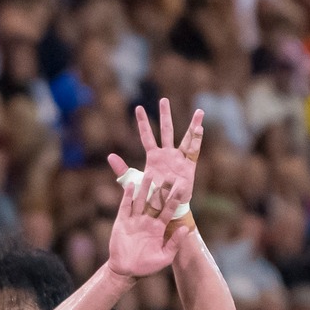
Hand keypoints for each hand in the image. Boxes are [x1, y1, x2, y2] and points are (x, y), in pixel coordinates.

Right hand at [106, 167, 183, 280]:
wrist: (126, 271)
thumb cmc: (146, 267)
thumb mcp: (164, 257)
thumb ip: (174, 243)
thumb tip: (186, 228)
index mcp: (159, 228)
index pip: (169, 210)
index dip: (175, 199)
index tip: (182, 187)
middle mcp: (148, 221)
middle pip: (156, 201)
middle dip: (162, 189)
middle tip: (169, 175)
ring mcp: (135, 220)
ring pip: (141, 200)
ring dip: (145, 188)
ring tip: (149, 173)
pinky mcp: (122, 222)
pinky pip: (125, 206)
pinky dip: (128, 196)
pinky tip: (131, 185)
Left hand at [107, 99, 203, 219]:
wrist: (163, 209)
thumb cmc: (148, 197)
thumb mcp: (134, 181)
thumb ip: (122, 169)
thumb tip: (110, 156)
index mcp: (153, 156)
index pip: (147, 136)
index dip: (142, 122)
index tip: (138, 108)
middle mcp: (167, 154)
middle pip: (167, 130)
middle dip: (165, 115)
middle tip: (164, 100)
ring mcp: (178, 159)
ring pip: (186, 138)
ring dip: (192, 125)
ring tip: (199, 111)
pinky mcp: (188, 167)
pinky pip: (193, 152)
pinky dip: (197, 140)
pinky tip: (200, 128)